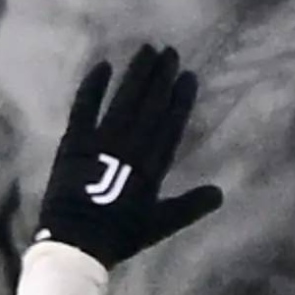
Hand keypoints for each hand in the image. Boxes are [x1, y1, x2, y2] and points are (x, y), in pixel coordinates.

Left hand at [34, 46, 224, 268]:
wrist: (75, 245)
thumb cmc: (117, 236)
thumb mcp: (158, 225)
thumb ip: (189, 207)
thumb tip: (219, 194)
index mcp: (152, 166)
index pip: (170, 124)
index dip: (180, 99)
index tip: (188, 75)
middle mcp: (130, 148)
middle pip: (149, 105)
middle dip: (161, 77)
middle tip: (170, 51)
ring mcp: (102, 143)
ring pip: (124, 101)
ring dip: (136, 75)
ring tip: (147, 50)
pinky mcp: (75, 143)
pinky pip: (84, 108)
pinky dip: (93, 87)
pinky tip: (103, 65)